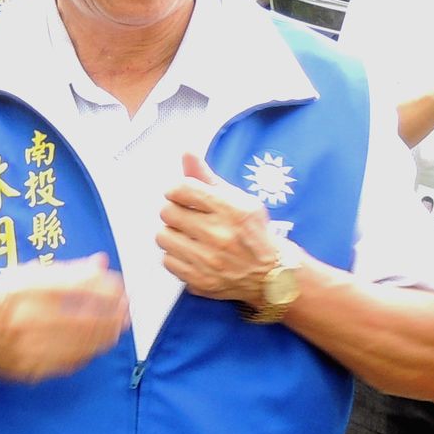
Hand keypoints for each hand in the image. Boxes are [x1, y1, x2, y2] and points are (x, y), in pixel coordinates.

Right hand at [0, 255, 129, 381]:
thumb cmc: (4, 300)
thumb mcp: (29, 275)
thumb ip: (67, 270)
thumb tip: (101, 262)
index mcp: (27, 288)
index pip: (79, 286)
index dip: (107, 288)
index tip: (121, 288)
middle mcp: (28, 316)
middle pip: (86, 317)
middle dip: (113, 315)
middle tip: (126, 312)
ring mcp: (30, 345)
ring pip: (82, 343)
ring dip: (106, 335)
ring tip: (117, 328)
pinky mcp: (33, 367)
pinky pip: (71, 361)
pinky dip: (89, 352)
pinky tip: (97, 345)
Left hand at [157, 153, 285, 305]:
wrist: (270, 273)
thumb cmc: (253, 232)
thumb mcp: (238, 199)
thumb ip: (208, 177)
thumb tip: (187, 153)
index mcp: (230, 209)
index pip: (182, 189)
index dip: (177, 189)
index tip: (181, 194)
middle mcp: (218, 235)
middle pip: (168, 212)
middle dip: (173, 210)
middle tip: (184, 215)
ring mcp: (208, 261)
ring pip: (163, 237)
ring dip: (171, 233)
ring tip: (185, 234)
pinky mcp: (199, 280)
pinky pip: (167, 261)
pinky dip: (175, 256)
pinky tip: (189, 253)